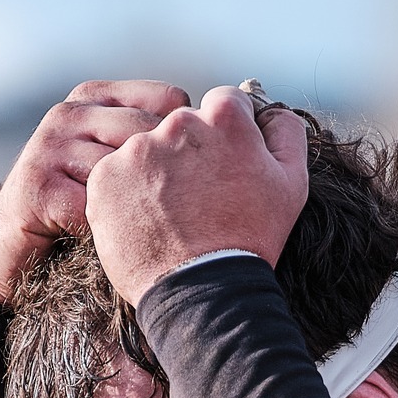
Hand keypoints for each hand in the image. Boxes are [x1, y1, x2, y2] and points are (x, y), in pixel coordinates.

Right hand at [0, 80, 189, 303]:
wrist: (11, 247)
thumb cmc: (77, 206)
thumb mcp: (112, 162)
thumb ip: (147, 143)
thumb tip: (223, 139)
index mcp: (94, 97)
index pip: (166, 98)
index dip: (189, 138)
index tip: (200, 175)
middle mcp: (69, 114)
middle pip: (148, 133)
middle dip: (173, 176)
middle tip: (189, 213)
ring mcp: (49, 147)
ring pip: (123, 171)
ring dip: (143, 208)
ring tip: (156, 233)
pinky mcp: (37, 187)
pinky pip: (96, 208)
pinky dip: (114, 232)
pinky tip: (121, 246)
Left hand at [86, 84, 309, 307]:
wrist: (203, 292)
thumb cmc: (249, 239)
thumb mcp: (291, 183)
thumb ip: (285, 132)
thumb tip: (269, 110)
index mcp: (223, 118)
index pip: (221, 105)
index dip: (224, 138)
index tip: (222, 168)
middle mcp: (177, 124)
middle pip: (180, 127)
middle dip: (188, 155)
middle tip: (196, 200)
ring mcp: (137, 151)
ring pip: (145, 152)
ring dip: (155, 175)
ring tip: (170, 216)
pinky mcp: (105, 178)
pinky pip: (114, 177)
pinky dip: (126, 196)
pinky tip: (146, 222)